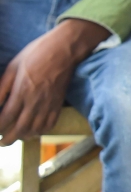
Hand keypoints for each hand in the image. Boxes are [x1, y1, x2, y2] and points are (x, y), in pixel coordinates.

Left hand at [0, 19, 109, 144]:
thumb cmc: (36, 53)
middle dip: (8, 139)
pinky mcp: (59, 102)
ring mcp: (49, 103)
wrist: (65, 49)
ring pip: (36, 129)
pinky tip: (35, 130)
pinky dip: (41, 131)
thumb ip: (2, 87)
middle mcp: (35, 101)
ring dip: (24, 137)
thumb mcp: (13, 67)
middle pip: (20, 129)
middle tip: (2, 142)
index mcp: (21, 91)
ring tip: (17, 137)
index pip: (5, 118)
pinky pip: (50, 123)